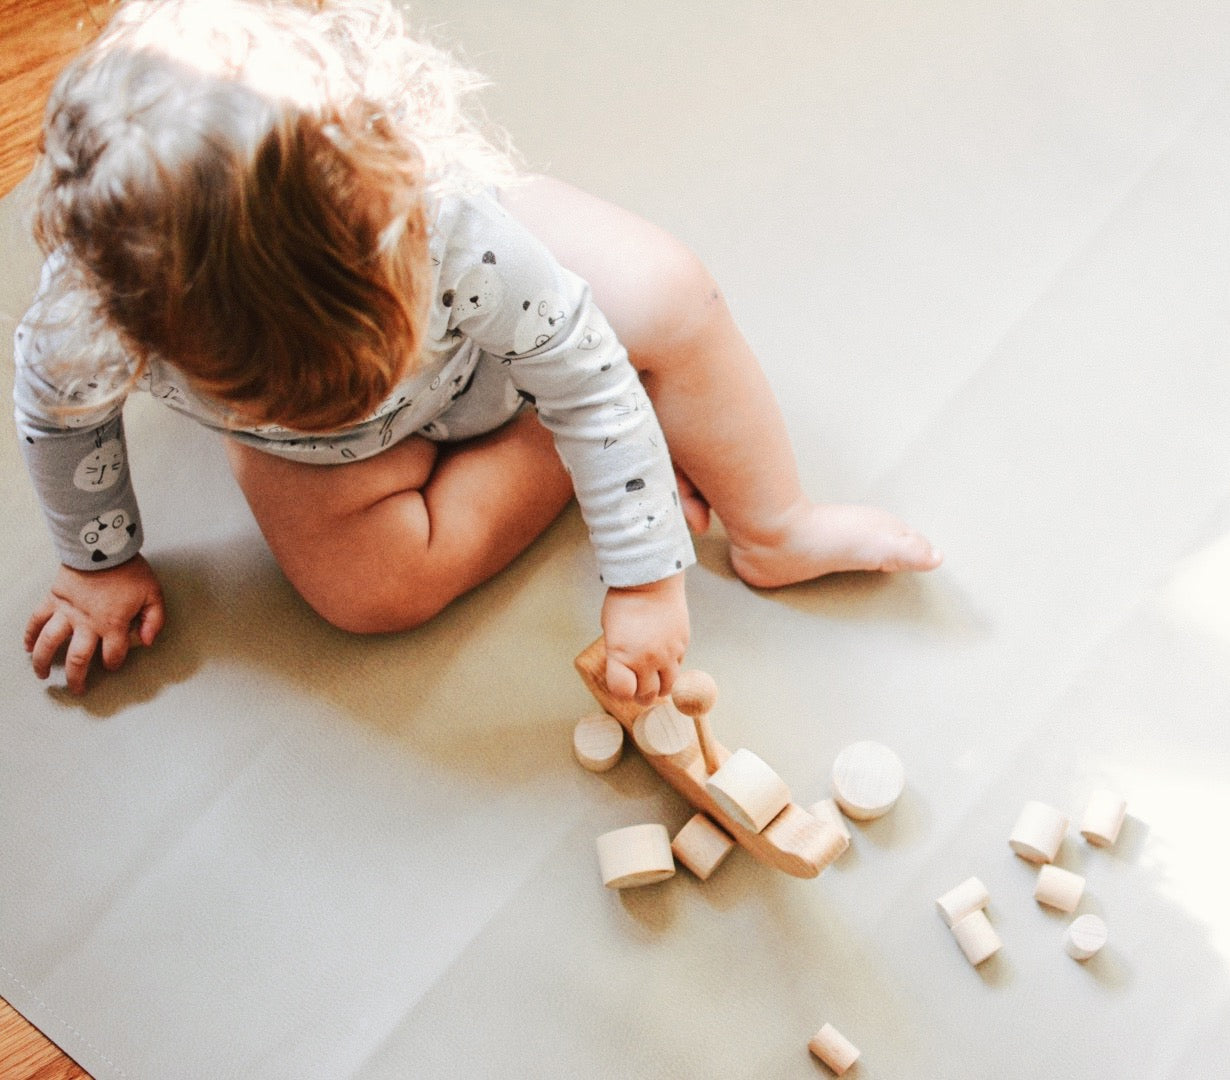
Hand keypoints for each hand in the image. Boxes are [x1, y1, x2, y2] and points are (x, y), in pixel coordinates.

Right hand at [25, 556, 165, 693]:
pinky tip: (26, 647)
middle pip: (78, 660)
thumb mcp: (153, 594)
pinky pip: (36, 620)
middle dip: (77, 679)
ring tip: (42, 675)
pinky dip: (29, 634)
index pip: (113, 655)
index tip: (112, 665)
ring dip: (43, 662)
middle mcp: (87, 624)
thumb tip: (148, 641)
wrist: (103, 547)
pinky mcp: (53, 600)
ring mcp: (67, 613)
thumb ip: (154, 620)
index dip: (114, 663)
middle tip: (77, 690)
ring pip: (50, 644)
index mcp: (112, 625)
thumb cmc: (129, 570)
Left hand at [601, 572, 688, 704]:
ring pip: (668, 686)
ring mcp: (667, 654)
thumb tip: (624, 668)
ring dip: (660, 687)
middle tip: (639, 691)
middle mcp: (646, 660)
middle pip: (647, 694)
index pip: (622, 691)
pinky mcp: (682, 645)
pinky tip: (664, 658)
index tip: (622, 686)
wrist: (652, 579)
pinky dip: (671, 667)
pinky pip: (679, 666)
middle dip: (641, 696)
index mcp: (622, 656)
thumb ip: (617, 653)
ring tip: (655, 682)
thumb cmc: (625, 601)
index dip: (621, 692)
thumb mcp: (610, 629)